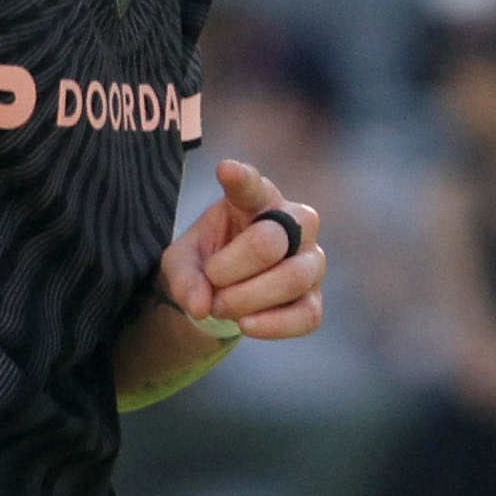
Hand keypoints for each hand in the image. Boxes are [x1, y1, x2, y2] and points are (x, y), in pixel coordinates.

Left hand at [156, 154, 327, 342]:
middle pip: (271, 241)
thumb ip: (184, 278)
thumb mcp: (181, 263)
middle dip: (231, 269)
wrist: (224, 293)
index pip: (253, 185)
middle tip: (210, 281)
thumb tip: (201, 306)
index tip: (224, 171)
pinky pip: (306, 315)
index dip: (241, 179)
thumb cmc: (207, 261)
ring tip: (219, 306)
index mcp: (258, 199)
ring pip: (293, 277)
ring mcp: (310, 260)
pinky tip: (245, 324)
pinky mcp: (314, 298)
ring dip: (248, 298)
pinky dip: (272, 324)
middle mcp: (294, 222)